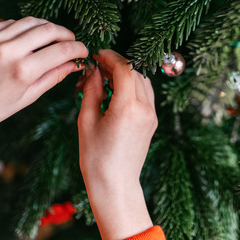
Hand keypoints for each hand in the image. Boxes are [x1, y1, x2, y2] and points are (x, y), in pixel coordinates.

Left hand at [0, 17, 87, 150]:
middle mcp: (8, 52)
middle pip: (49, 29)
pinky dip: (25, 28)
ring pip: (31, 21)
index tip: (83, 51)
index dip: (78, 48)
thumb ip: (53, 77)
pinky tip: (29, 38)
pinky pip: (11, 23)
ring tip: (53, 37)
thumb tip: (74, 64)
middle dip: (66, 33)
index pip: (62, 50)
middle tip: (71, 41)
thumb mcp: (27, 97)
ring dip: (47, 27)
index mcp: (23, 72)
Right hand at [77, 49, 156, 239]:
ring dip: (127, 75)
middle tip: (97, 67)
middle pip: (136, 72)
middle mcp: (145, 109)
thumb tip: (94, 71)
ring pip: (143, 82)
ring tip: (105, 79)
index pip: (125, 69)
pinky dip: (133, 87)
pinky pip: (146, 95)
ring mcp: (151, 116)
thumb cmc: (96, 158)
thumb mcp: (87, 121)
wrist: (115, 185)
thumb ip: (92, 91)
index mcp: (128, 108)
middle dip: (117, 65)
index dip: (110, 57)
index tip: (97, 54)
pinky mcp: (152, 122)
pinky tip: (116, 93)